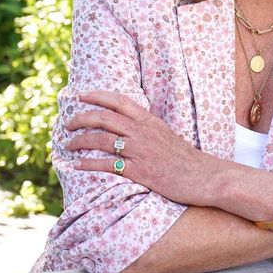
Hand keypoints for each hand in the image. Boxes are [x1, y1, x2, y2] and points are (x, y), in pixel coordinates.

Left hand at [65, 90, 215, 206]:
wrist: (204, 176)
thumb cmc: (186, 158)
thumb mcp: (166, 134)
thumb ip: (147, 128)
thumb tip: (128, 126)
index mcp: (150, 121)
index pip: (119, 101)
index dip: (97, 96)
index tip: (81, 95)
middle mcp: (142, 132)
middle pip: (104, 118)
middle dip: (81, 118)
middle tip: (68, 124)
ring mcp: (140, 151)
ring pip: (101, 140)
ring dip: (80, 141)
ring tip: (68, 144)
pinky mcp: (139, 171)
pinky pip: (107, 165)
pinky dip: (88, 164)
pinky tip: (76, 165)